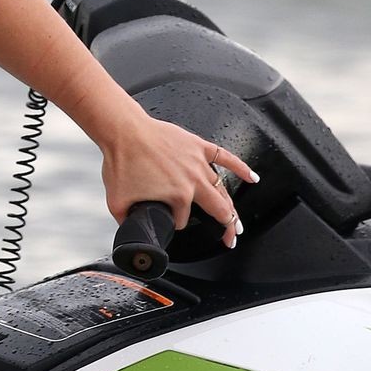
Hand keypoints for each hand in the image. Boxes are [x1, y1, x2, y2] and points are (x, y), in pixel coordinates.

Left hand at [100, 109, 258, 249]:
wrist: (123, 132)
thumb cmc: (121, 162)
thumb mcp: (118, 202)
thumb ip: (126, 219)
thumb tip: (128, 228)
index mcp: (178, 196)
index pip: (183, 220)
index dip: (175, 224)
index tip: (167, 221)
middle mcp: (193, 181)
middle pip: (218, 209)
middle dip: (226, 227)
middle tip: (231, 239)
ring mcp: (198, 163)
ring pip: (222, 188)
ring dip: (231, 206)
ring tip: (236, 220)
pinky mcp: (198, 146)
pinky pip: (226, 157)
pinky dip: (241, 167)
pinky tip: (252, 178)